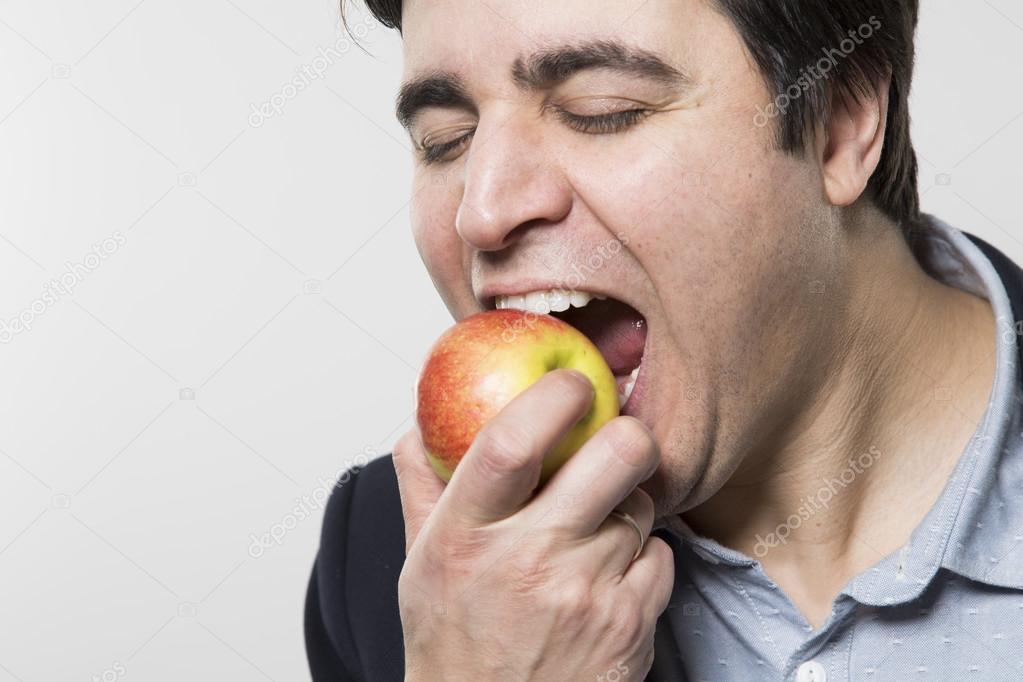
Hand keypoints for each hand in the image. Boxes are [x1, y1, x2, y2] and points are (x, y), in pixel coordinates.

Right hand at [393, 369, 674, 680]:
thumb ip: (422, 487)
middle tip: (618, 441)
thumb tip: (419, 427)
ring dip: (628, 506)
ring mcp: (585, 594)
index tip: (572, 384)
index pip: (510, 442)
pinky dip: (644, 557)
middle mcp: (526, 560)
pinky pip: (663, 556)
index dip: (552, 397)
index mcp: (466, 535)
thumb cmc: (455, 642)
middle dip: (628, 434)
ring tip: (596, 531)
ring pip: (643, 506)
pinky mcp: (629, 626)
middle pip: (614, 455)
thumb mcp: (420, 563)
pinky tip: (611, 577)